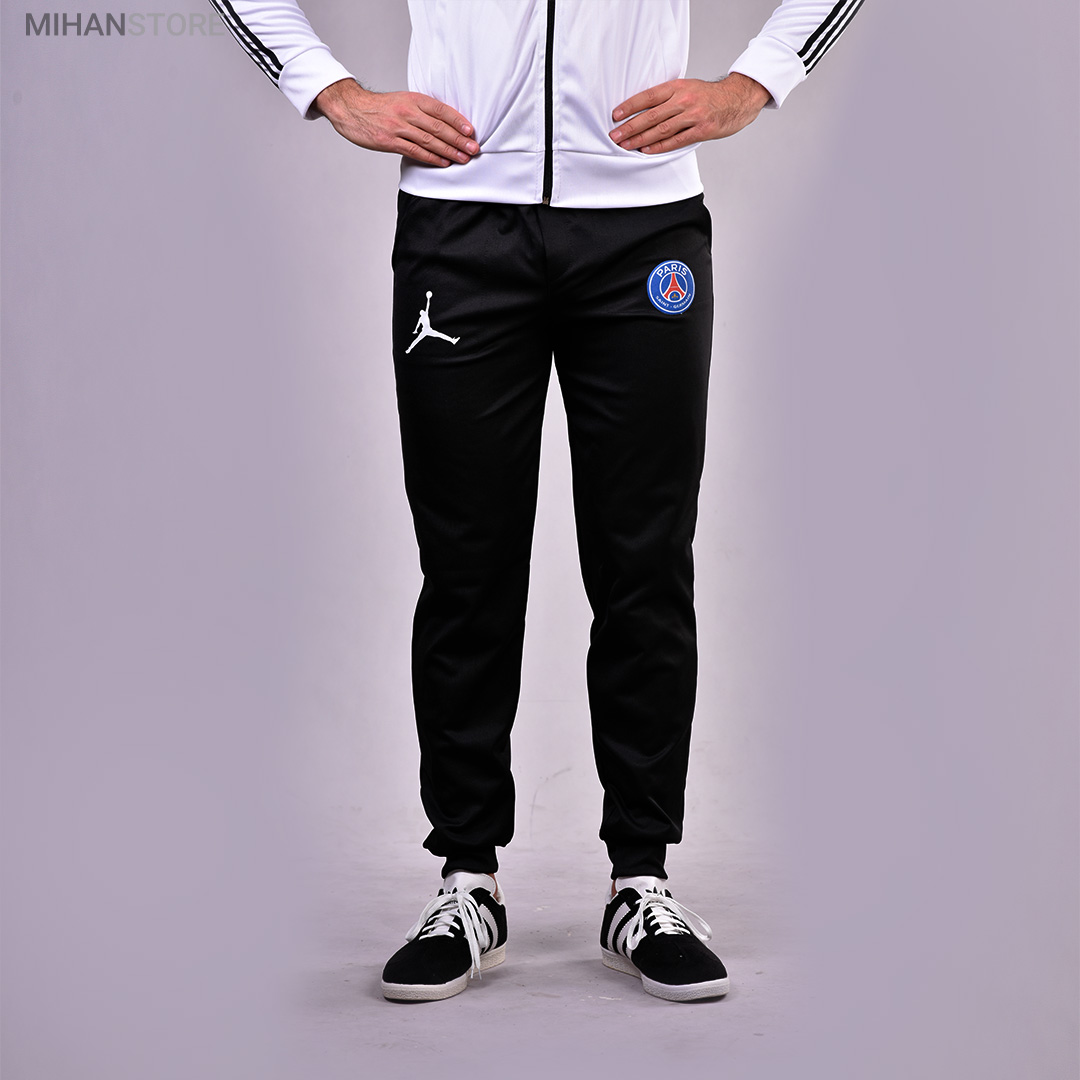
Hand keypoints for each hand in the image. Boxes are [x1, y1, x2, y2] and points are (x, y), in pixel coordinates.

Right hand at [312, 78, 478, 166]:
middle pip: (438, 127)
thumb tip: (445, 124)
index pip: (441, 110)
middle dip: (459, 139)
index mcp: (413, 99)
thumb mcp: (402, 101)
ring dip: (449, 151)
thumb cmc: (380, 108)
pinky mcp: (390, 141)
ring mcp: (399, 127)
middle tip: (474, 149)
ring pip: (429, 140)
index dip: (458, 121)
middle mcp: (408, 112)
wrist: (351, 109)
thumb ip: (422, 110)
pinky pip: (415, 151)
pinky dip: (431, 158)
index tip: (471, 132)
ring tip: (463, 158)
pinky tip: (443, 162)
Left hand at [609, 73, 771, 154]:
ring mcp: (693, 115)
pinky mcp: (701, 130)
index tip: (616, 116)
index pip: (648, 96)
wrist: (737, 99)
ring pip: (661, 129)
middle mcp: (684, 100)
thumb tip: (642, 109)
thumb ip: (667, 96)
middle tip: (615, 135)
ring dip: (640, 139)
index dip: (630, 106)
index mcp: (678, 86)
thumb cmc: (708, 96)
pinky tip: (646, 150)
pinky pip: (676, 141)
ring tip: (626, 145)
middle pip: (651, 115)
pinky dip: (659, 146)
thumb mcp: (687, 87)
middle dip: (630, 127)